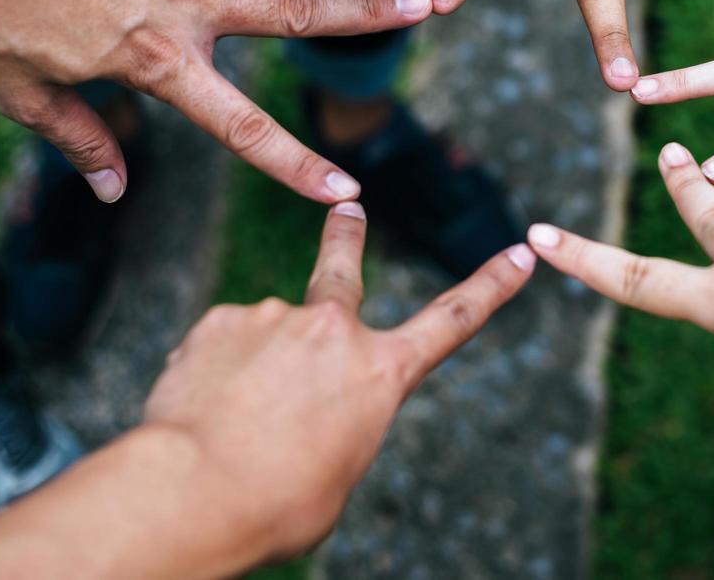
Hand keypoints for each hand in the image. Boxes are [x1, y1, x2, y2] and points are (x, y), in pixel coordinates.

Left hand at [0, 0, 432, 202]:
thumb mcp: (24, 93)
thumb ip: (80, 141)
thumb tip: (115, 188)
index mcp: (154, 58)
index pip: (243, 124)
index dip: (297, 165)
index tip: (346, 191)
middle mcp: (181, 3)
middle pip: (297, 9)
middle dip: (368, 10)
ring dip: (259, 4)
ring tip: (225, 21)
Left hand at [143, 203, 536, 565]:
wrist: (193, 491)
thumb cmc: (273, 504)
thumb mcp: (335, 475)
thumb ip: (336, 424)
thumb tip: (303, 404)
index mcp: (381, 374)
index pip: (454, 320)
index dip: (493, 286)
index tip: (521, 253)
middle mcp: (333, 330)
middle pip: (345, 267)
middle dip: (347, 235)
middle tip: (346, 209)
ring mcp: (274, 317)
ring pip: (268, 338)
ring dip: (255, 369)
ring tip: (232, 424)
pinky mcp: (220, 321)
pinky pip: (221, 347)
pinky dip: (215, 375)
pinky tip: (203, 411)